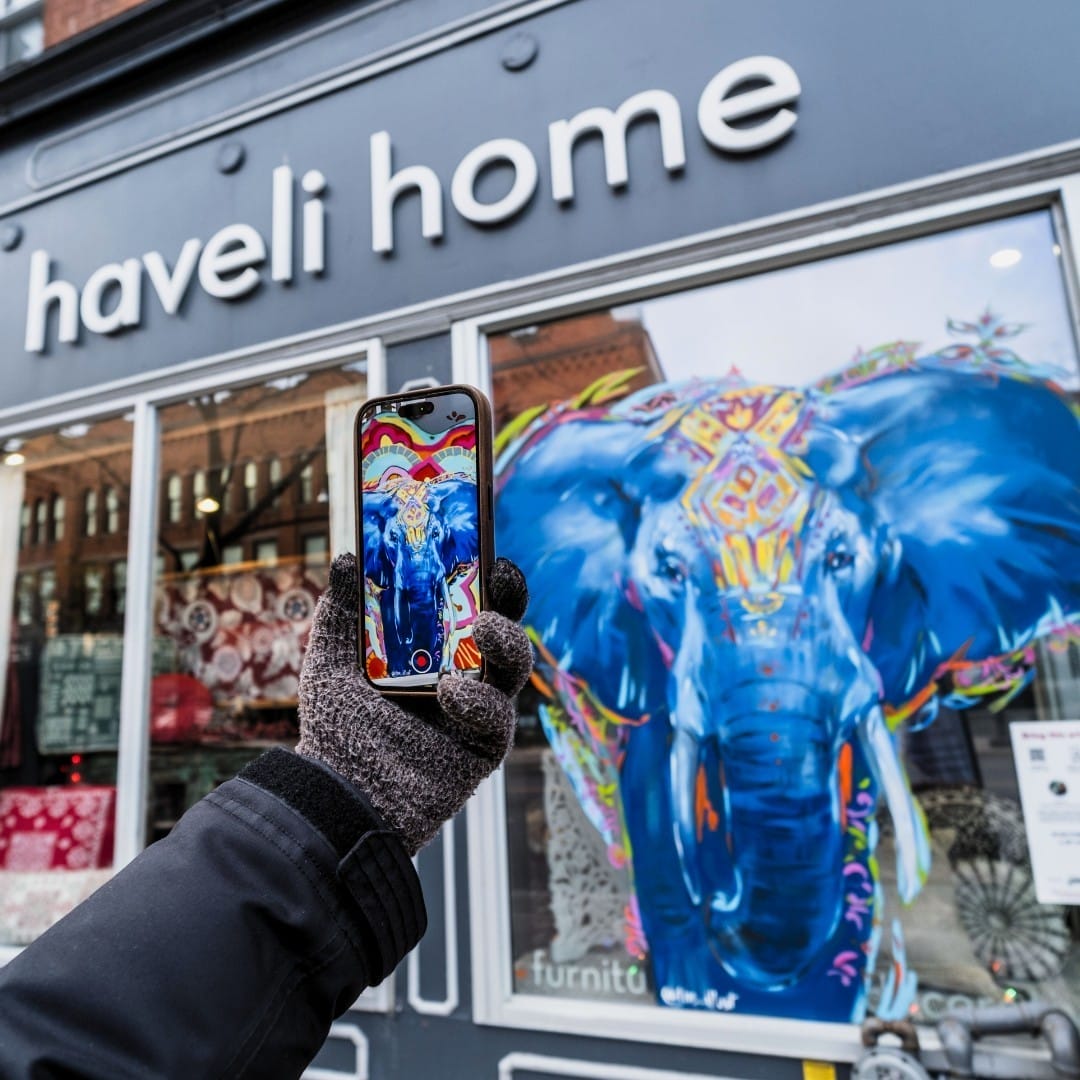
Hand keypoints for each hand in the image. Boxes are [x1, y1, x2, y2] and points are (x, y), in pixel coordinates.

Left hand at [296, 555, 531, 853]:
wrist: (334, 793)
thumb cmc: (337, 726)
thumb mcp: (331, 659)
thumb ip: (341, 610)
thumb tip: (345, 558)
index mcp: (435, 649)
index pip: (470, 603)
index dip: (484, 575)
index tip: (483, 546)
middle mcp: (464, 674)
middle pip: (504, 628)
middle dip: (509, 598)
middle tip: (497, 576)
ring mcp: (475, 711)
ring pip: (514, 668)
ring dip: (507, 640)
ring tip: (481, 626)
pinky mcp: (480, 750)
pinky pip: (497, 720)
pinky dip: (479, 700)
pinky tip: (451, 691)